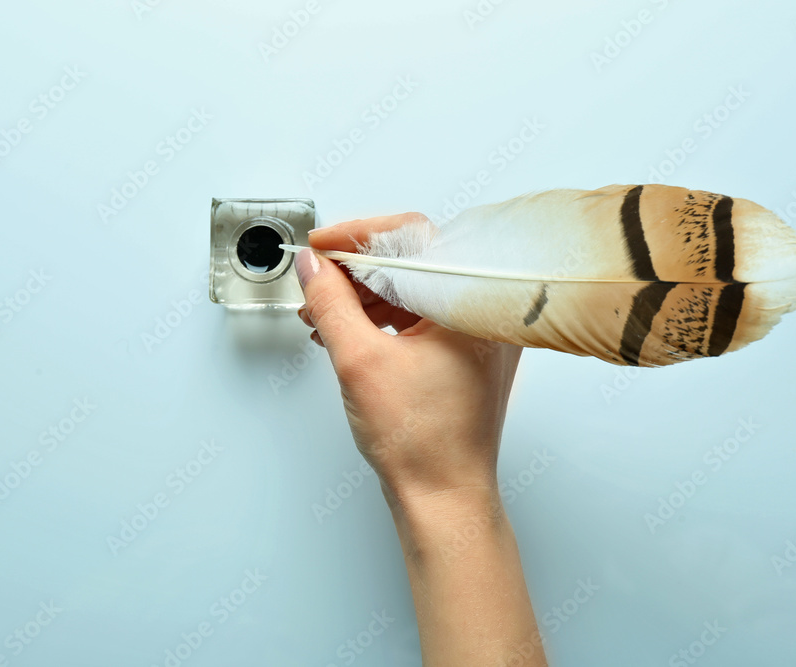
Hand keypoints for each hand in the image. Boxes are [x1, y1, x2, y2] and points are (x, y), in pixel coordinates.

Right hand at [294, 213, 522, 505]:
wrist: (444, 498)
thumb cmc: (422, 443)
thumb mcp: (360, 362)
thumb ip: (331, 303)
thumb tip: (313, 266)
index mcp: (470, 305)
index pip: (412, 238)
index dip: (358, 238)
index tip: (321, 248)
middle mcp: (482, 314)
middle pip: (413, 263)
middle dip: (356, 272)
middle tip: (317, 280)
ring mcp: (477, 335)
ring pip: (414, 290)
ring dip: (364, 297)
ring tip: (323, 314)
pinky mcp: (465, 354)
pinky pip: (421, 317)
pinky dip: (382, 319)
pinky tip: (347, 332)